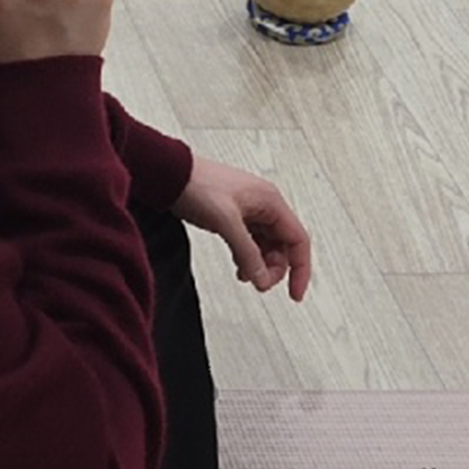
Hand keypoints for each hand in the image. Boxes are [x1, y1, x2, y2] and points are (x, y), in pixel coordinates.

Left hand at [176, 156, 314, 300]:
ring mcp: (249, 210)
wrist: (168, 174)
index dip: (301, 269)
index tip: (294, 293)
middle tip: (259, 283)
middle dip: (274, 268)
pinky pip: (250, 243)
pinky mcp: (233, 216)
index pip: (298, 240)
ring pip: (266, 246)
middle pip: (283, 246)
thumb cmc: (196, 185)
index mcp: (271, 201)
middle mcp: (264, 205)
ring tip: (245, 276)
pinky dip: (247, 258)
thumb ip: (246, 252)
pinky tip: (238, 268)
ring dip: (259, 265)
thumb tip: (262, 278)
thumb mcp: (225, 222)